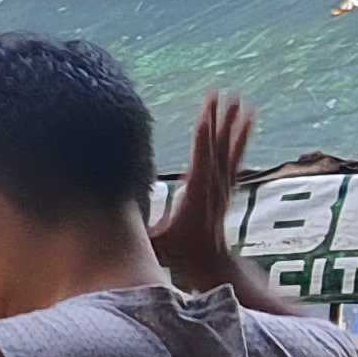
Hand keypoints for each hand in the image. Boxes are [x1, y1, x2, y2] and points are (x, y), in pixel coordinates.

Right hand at [149, 90, 257, 296]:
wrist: (209, 263)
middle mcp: (213, 185)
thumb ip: (135, 232)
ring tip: (240, 100)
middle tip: (222, 93)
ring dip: (233, 123)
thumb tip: (109, 221)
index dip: (204, 135)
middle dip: (219, 119)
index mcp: (197, 193)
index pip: (201, 157)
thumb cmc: (178, 254)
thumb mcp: (153, 244)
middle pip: (216, 145)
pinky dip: (241, 137)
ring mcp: (222, 184)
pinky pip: (235, 155)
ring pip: (229, 148)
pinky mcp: (225, 185)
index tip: (206, 112)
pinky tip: (249, 121)